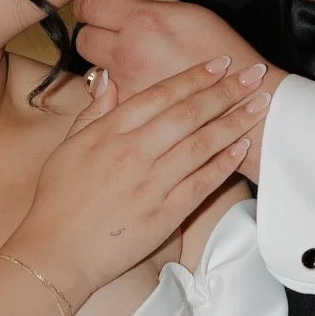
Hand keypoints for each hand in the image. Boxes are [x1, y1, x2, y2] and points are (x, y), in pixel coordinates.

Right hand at [8, 55, 271, 303]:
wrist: (56, 252)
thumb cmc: (57, 202)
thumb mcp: (66, 147)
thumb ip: (92, 111)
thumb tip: (108, 77)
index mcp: (109, 132)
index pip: (159, 95)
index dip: (193, 76)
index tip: (218, 63)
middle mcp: (133, 152)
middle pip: (187, 113)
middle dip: (224, 91)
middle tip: (251, 74)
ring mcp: (151, 183)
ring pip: (201, 144)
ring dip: (233, 121)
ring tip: (259, 105)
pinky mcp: (164, 213)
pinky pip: (201, 183)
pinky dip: (223, 163)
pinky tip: (241, 147)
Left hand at [73, 0, 280, 179]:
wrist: (242, 100)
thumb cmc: (222, 51)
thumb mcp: (190, 11)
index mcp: (142, 20)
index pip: (89, 3)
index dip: (92, 3)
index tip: (100, 8)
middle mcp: (127, 51)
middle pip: (81, 36)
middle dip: (93, 33)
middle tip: (113, 36)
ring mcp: (126, 83)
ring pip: (90, 67)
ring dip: (102, 64)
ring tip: (131, 64)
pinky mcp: (128, 109)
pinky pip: (105, 95)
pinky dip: (115, 91)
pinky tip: (137, 87)